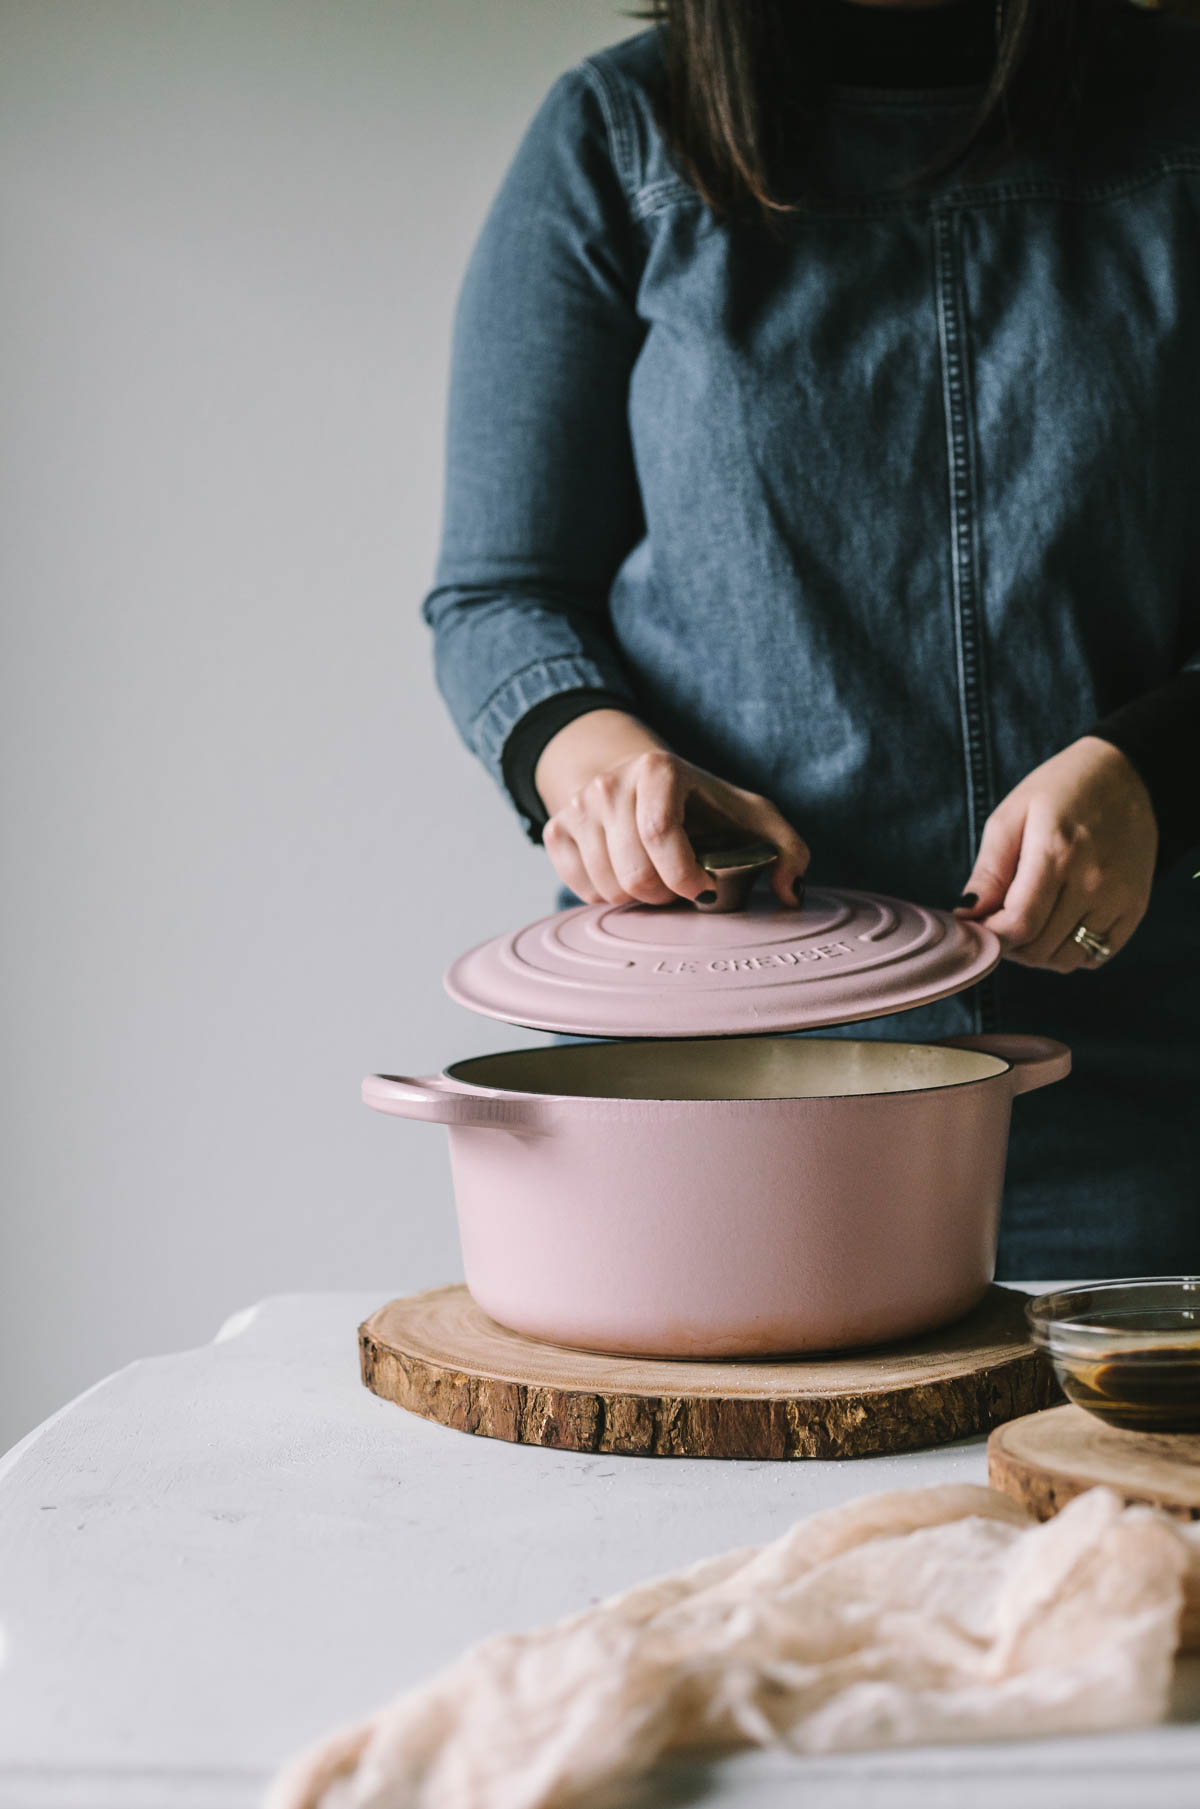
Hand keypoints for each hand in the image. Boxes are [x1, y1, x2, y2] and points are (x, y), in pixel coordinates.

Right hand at [536, 710, 809, 907]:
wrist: (643, 783)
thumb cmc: (705, 808)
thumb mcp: (755, 819)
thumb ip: (788, 851)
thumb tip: (790, 894)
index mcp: (659, 769)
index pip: (660, 834)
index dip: (683, 876)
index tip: (704, 890)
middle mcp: (611, 782)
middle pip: (634, 871)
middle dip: (665, 894)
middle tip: (680, 885)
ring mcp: (579, 805)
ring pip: (608, 886)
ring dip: (638, 897)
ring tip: (656, 877)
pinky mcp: (558, 829)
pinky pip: (581, 888)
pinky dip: (607, 895)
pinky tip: (626, 875)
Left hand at [952, 736, 1157, 971]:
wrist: (1128, 776)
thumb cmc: (1061, 790)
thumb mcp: (1012, 815)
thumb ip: (989, 869)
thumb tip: (966, 914)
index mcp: (1056, 852)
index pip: (1018, 925)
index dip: (990, 936)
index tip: (979, 925)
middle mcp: (1092, 881)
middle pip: (1039, 948)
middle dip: (1009, 945)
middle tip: (1001, 921)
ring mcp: (1118, 899)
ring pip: (1066, 959)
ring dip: (1038, 953)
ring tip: (1029, 923)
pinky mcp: (1135, 908)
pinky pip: (1096, 956)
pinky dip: (1071, 952)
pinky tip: (1059, 925)